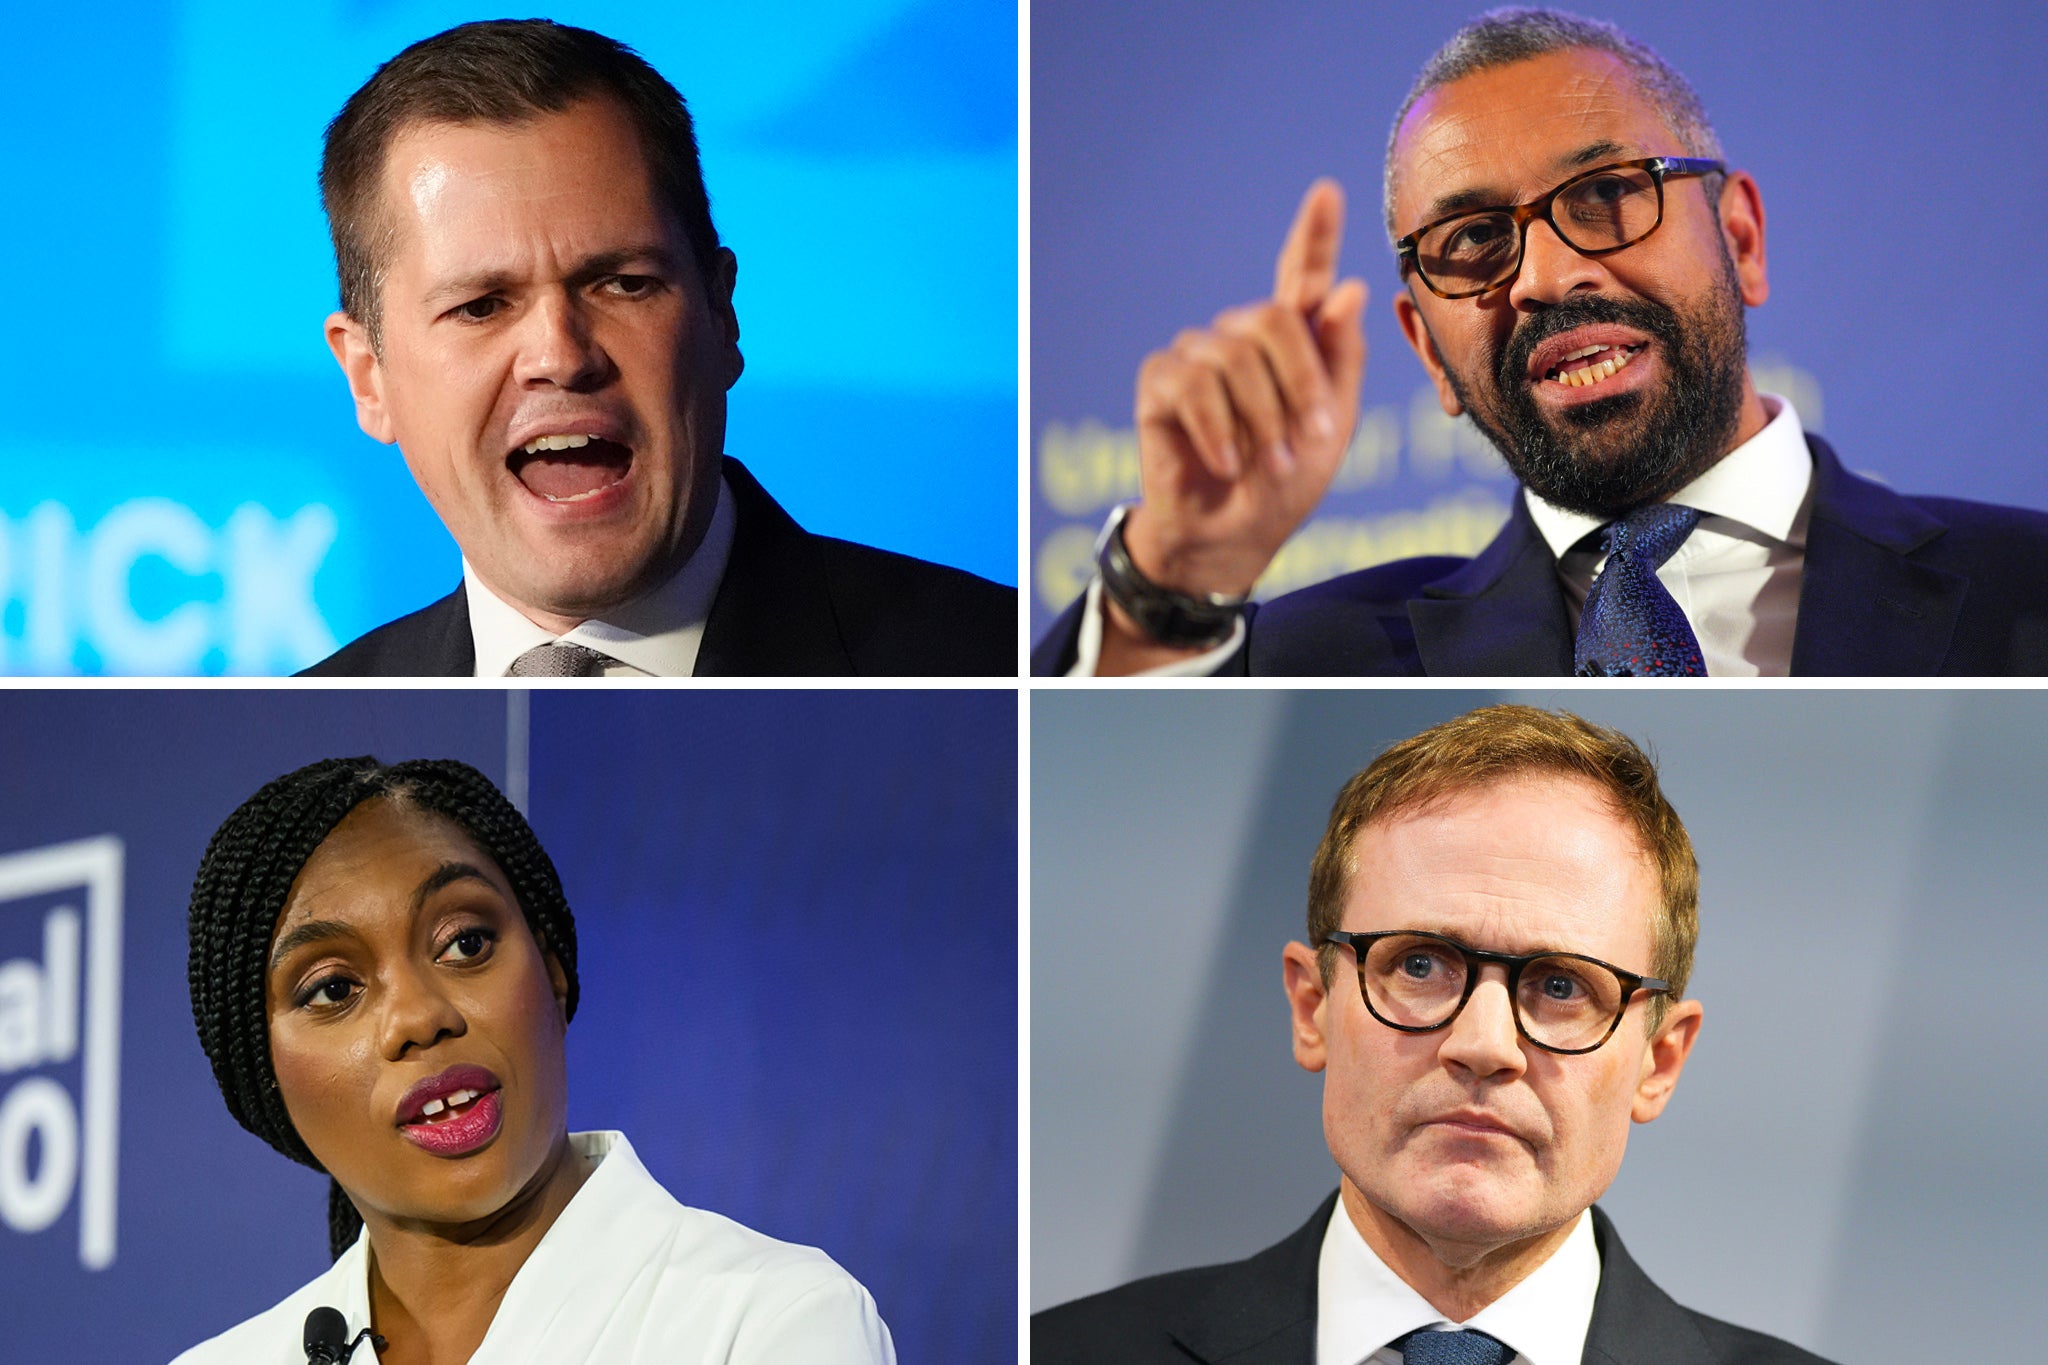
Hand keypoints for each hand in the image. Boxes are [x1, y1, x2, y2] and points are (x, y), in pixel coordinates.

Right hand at [1123, 179, 1368, 604]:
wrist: (1232, 536)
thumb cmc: (1285, 480)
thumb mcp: (1333, 423)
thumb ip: (1341, 357)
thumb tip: (1348, 288)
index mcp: (1289, 341)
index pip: (1299, 275)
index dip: (1313, 233)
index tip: (1328, 191)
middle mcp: (1239, 337)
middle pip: (1271, 318)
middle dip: (1298, 383)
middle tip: (1307, 440)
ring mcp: (1195, 354)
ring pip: (1234, 356)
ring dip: (1261, 419)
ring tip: (1267, 463)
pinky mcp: (1159, 381)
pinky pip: (1194, 384)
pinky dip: (1219, 431)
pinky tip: (1228, 462)